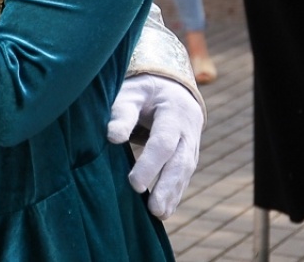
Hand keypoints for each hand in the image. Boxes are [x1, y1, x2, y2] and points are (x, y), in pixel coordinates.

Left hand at [107, 75, 203, 218]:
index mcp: (174, 112)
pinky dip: (175, 193)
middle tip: (153, 210)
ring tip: (158, 214)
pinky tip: (165, 210)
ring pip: (185, 172)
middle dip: (166, 187)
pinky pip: (184, 176)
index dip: (150, 164)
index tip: (134, 184)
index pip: (164, 142)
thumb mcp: (132, 93)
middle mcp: (187, 131)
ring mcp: (191, 145)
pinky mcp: (189, 156)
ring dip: (172, 195)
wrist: (171, 89)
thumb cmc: (144, 92)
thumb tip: (112, 137)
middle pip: (180, 162)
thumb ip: (122, 113)